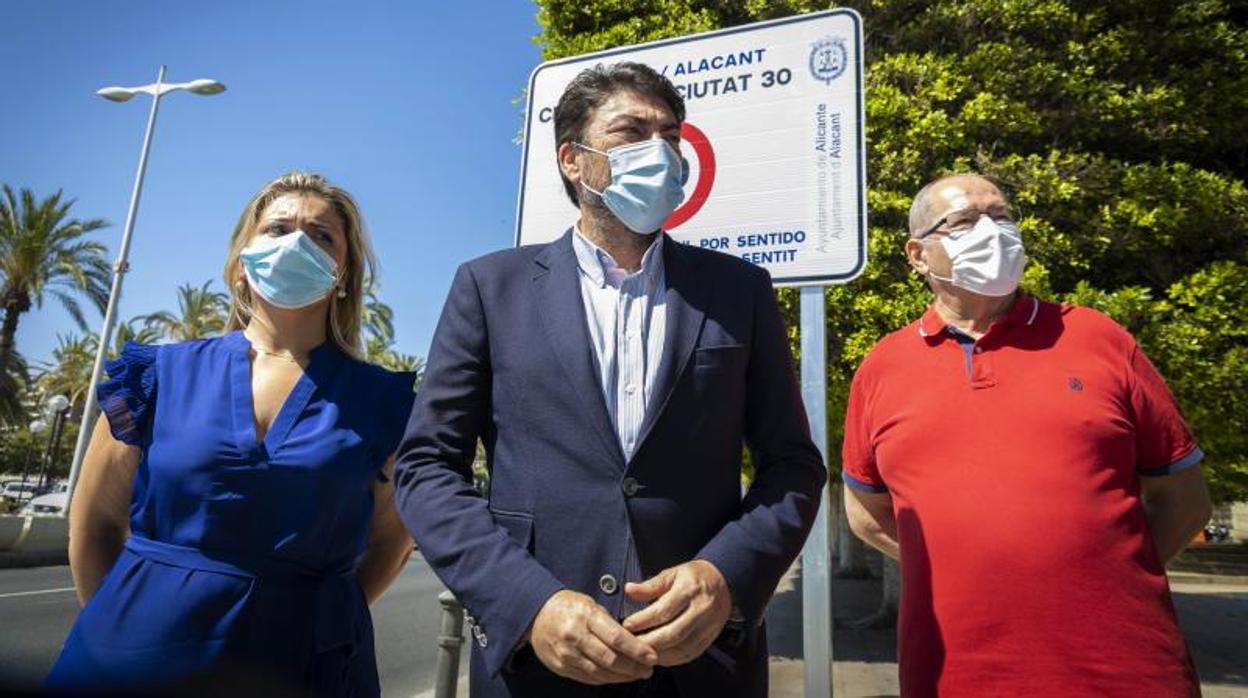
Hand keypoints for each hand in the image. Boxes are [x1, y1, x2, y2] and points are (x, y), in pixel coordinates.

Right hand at [528, 590, 657, 684]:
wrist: (536, 613)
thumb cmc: (569, 606)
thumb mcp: (590, 604)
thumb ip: (609, 622)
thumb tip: (635, 640)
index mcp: (585, 616)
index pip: (616, 637)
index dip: (637, 650)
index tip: (652, 657)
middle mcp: (575, 636)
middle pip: (610, 658)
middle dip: (633, 667)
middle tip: (648, 670)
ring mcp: (566, 654)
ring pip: (600, 672)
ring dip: (622, 677)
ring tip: (637, 674)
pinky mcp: (561, 667)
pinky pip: (588, 678)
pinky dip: (606, 679)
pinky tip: (618, 676)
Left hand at [622, 560, 732, 665]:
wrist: (722, 582)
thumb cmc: (692, 577)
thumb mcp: (672, 574)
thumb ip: (651, 585)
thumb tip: (629, 590)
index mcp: (689, 590)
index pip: (663, 610)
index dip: (643, 620)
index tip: (627, 625)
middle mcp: (701, 609)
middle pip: (673, 633)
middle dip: (649, 641)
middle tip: (630, 644)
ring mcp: (708, 626)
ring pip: (682, 647)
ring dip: (660, 653)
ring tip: (641, 652)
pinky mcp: (710, 637)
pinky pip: (690, 653)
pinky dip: (672, 659)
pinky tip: (658, 657)